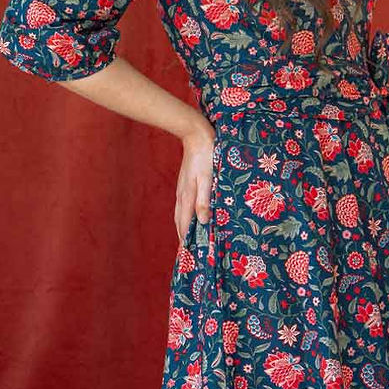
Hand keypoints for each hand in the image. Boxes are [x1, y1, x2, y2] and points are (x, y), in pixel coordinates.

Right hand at [175, 125, 215, 241]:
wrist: (196, 134)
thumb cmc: (206, 156)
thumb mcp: (208, 178)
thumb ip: (204, 200)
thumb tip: (202, 221)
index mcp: (187, 196)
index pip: (185, 224)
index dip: (186, 239)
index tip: (188, 254)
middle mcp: (182, 195)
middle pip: (180, 221)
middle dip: (182, 236)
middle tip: (186, 252)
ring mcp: (182, 189)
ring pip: (180, 213)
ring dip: (182, 227)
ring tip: (185, 238)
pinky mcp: (185, 183)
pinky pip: (182, 205)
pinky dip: (184, 215)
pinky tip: (188, 215)